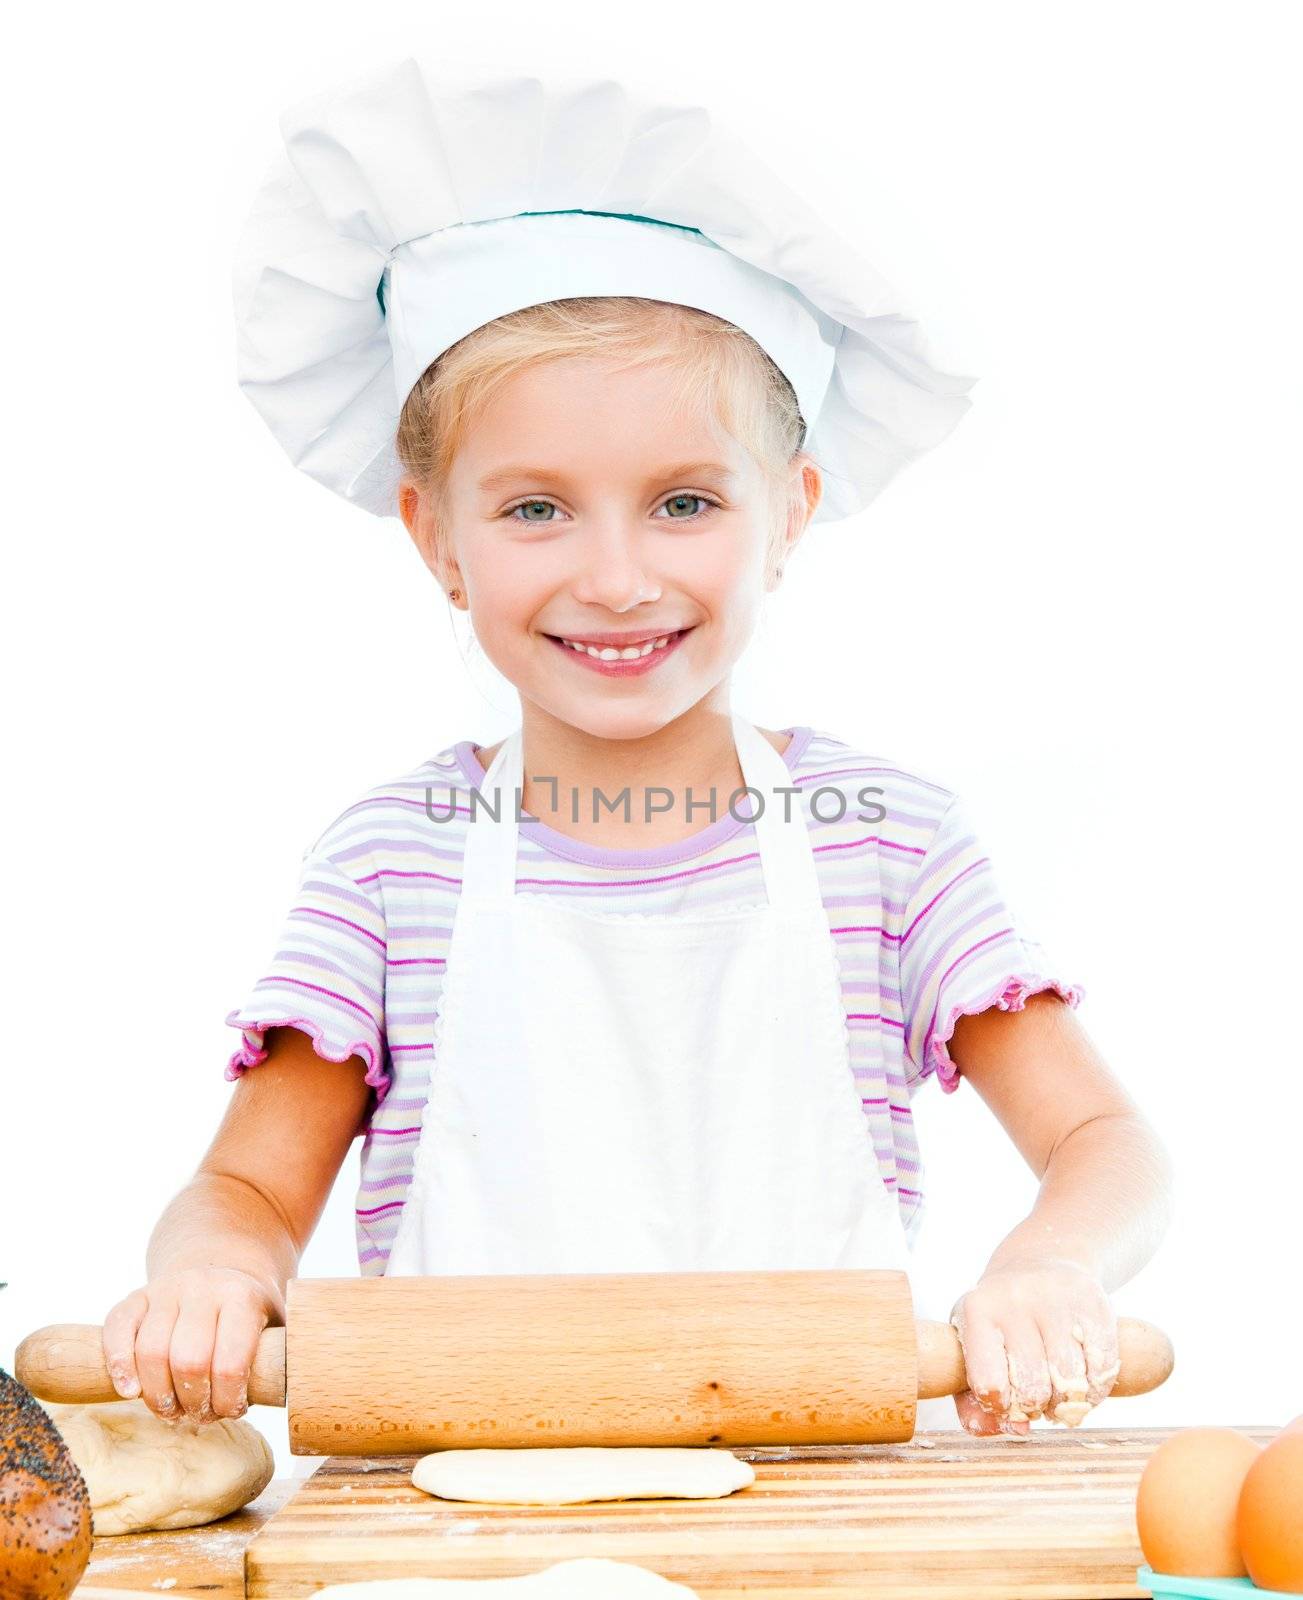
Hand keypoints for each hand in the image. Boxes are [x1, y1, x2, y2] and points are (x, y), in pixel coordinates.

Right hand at [101, 1267, 279, 1424]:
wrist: (219, 1265)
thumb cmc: (250, 1312)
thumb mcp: (276, 1322)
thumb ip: (281, 1356)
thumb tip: (302, 1402)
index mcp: (242, 1297)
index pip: (231, 1362)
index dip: (227, 1400)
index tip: (231, 1411)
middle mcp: (202, 1288)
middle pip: (188, 1361)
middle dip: (192, 1402)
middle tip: (199, 1416)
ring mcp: (165, 1290)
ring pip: (150, 1352)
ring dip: (157, 1395)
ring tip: (172, 1410)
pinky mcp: (136, 1298)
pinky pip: (117, 1330)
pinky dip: (119, 1365)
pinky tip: (130, 1391)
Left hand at [948, 1257, 1120, 1437]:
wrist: (1040, 1260)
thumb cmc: (1001, 1318)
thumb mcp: (972, 1346)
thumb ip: (973, 1401)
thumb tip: (1011, 1430)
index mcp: (978, 1310)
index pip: (988, 1384)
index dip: (1000, 1406)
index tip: (1005, 1400)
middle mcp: (1015, 1299)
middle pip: (1034, 1388)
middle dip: (1036, 1407)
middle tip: (1036, 1399)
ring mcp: (1057, 1299)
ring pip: (1071, 1381)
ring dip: (1068, 1403)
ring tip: (1059, 1394)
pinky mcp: (1095, 1304)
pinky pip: (1104, 1369)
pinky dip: (1097, 1390)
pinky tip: (1084, 1383)